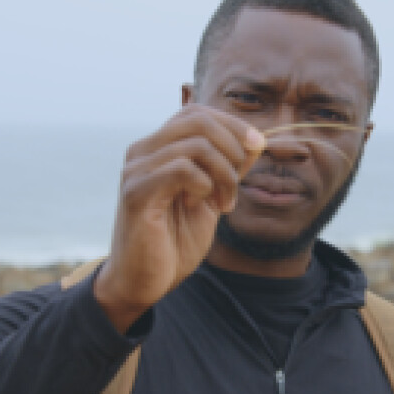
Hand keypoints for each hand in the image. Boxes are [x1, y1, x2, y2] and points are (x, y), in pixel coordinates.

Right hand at [94, 104, 265, 331]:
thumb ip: (229, 168)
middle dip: (233, 145)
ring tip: (223, 202)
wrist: (144, 281)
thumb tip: (257, 140)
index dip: (232, 124)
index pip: (196, 112)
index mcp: (158, 148)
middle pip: (197, 119)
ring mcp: (136, 170)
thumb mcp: (212, 197)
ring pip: (196, 145)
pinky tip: (200, 205)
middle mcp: (142, 151)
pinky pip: (182, 169)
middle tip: (240, 177)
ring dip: (224, 174)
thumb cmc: (174, 240)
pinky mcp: (137, 192)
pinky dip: (204, 186)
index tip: (257, 147)